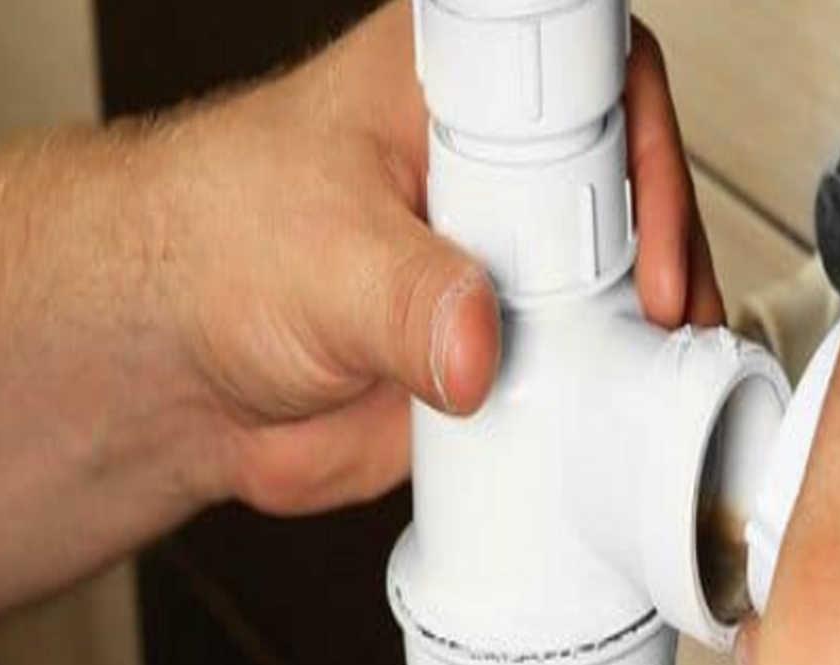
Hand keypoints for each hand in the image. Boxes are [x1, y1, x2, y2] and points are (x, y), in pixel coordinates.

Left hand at [164, 0, 722, 516]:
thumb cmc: (210, 253)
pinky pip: (583, 370)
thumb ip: (405, 300)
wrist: (177, 373)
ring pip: (622, 283)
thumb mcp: (319, 258)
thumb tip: (476, 345)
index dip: (640, 147)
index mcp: (452, 91)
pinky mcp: (504, 352)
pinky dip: (606, 398)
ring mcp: (506, 266)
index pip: (591, 76)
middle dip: (662, 253)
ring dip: (647, 333)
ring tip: (649, 370)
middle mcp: (493, 173)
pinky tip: (615, 414)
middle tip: (653, 312)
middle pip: (630, 187)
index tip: (639, 238)